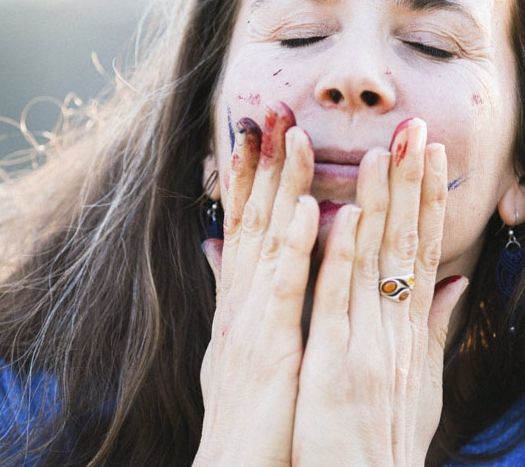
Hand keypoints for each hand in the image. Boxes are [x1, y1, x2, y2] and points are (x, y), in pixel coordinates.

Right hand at [195, 102, 317, 466]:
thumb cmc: (251, 416)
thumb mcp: (240, 349)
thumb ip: (235, 296)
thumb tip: (219, 251)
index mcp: (245, 303)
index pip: (250, 225)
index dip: (256, 177)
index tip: (266, 131)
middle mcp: (242, 302)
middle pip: (252, 218)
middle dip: (262, 163)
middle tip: (273, 108)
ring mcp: (251, 321)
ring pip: (266, 239)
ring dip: (280, 186)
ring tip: (294, 135)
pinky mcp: (268, 347)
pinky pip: (283, 288)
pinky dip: (292, 245)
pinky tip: (306, 208)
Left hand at [291, 118, 467, 466]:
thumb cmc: (384, 444)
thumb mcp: (422, 386)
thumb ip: (434, 329)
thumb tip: (455, 281)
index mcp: (410, 332)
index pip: (423, 251)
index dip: (427, 199)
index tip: (429, 153)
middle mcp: (395, 331)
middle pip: (406, 244)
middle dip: (410, 184)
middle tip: (414, 128)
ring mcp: (367, 345)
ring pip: (373, 262)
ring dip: (379, 204)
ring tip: (382, 152)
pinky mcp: (335, 365)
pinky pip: (337, 302)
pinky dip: (339, 257)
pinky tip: (342, 215)